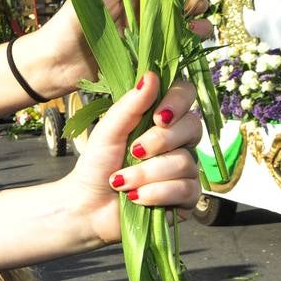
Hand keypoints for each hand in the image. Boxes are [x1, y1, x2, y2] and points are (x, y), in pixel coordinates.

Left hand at [37, 0, 214, 94]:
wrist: (54, 64)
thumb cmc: (69, 23)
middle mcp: (143, 6)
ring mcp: (148, 30)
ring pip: (185, 17)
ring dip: (197, 14)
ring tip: (196, 16)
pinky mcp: (150, 54)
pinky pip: (178, 44)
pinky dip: (192, 37)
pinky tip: (195, 34)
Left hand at [64, 72, 202, 243]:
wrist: (88, 205)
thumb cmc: (97, 164)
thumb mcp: (108, 131)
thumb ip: (130, 106)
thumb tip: (151, 76)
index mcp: (160, 120)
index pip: (186, 95)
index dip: (178, 102)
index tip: (159, 116)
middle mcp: (179, 142)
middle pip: (192, 127)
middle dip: (159, 141)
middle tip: (134, 151)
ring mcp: (185, 169)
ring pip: (185, 162)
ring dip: (146, 174)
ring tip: (121, 182)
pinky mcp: (187, 197)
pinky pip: (186, 189)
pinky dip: (156, 193)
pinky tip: (135, 198)